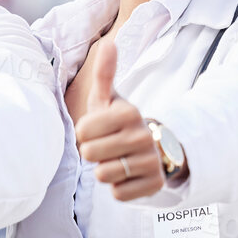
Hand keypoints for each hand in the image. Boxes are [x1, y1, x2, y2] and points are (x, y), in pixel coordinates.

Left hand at [74, 40, 167, 200]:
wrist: (151, 148)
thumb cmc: (118, 122)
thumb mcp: (108, 99)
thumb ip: (104, 74)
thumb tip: (108, 43)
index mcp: (129, 112)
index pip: (82, 131)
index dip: (84, 134)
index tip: (97, 130)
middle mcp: (143, 136)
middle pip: (90, 155)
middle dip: (93, 153)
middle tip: (107, 146)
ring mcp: (151, 161)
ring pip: (104, 176)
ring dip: (104, 171)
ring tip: (117, 160)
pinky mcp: (154, 184)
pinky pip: (118, 194)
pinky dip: (118, 187)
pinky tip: (128, 175)